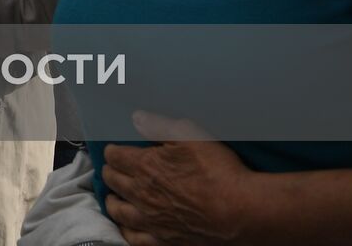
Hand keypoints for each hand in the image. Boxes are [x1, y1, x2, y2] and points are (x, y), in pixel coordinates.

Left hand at [102, 113, 255, 245]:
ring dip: (112, 201)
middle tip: (112, 170)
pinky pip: (134, 239)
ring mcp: (151, 221)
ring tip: (113, 196)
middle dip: (110, 172)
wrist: (242, 212)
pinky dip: (126, 231)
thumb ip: (160, 126)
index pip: (114, 156)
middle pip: (113, 181)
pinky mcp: (164, 241)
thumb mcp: (191, 137)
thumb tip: (136, 117)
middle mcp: (141, 194)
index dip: (112, 151)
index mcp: (145, 166)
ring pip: (118, 211)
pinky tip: (127, 226)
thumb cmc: (218, 171)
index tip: (114, 150)